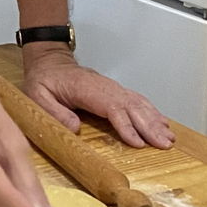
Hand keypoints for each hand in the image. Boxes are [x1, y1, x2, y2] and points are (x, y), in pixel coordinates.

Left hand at [22, 46, 174, 148]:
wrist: (49, 62)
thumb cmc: (43, 80)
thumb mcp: (38, 97)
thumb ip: (54, 112)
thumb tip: (75, 128)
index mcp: (87, 90)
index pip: (113, 108)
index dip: (127, 126)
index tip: (138, 142)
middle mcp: (105, 87)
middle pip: (132, 107)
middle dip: (150, 126)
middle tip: (164, 144)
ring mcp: (111, 88)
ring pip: (138, 104)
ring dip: (155, 121)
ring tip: (168, 138)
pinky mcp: (113, 92)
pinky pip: (136, 101)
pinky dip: (151, 112)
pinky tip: (161, 123)